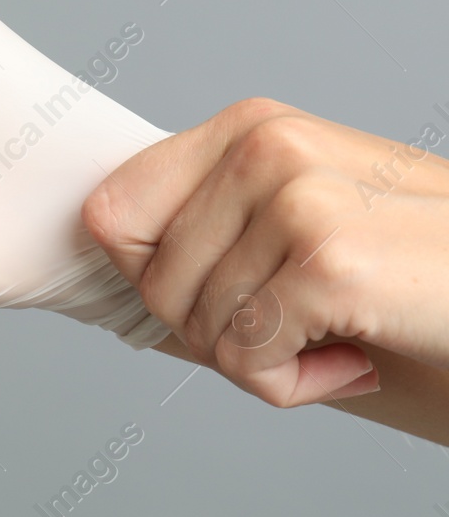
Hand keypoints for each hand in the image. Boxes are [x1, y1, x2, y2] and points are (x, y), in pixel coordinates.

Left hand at [83, 98, 448, 404]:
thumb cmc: (415, 294)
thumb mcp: (291, 249)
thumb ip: (200, 247)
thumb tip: (101, 268)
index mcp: (250, 128)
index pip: (110, 212)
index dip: (153, 280)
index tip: (231, 293)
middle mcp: (270, 144)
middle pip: (150, 283)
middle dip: (219, 332)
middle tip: (308, 321)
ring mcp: (299, 196)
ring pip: (197, 329)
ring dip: (268, 362)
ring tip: (346, 329)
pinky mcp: (330, 262)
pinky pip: (245, 362)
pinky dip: (295, 388)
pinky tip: (362, 352)